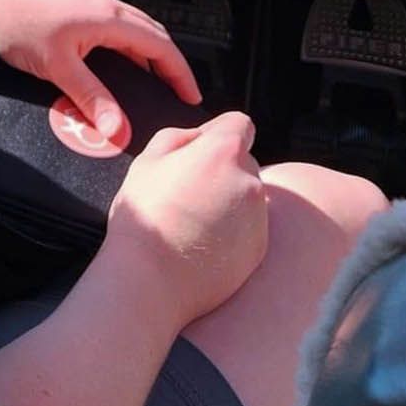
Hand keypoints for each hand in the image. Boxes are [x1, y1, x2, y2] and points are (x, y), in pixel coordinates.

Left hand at [0, 0, 199, 145]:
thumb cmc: (14, 19)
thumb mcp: (57, 67)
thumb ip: (91, 98)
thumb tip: (118, 127)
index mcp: (109, 17)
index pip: (161, 46)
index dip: (181, 73)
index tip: (191, 95)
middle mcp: (106, 6)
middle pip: (154, 36)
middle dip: (170, 65)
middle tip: (177, 94)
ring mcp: (92, 4)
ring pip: (134, 31)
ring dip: (149, 56)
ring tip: (152, 85)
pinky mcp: (77, 7)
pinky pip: (115, 28)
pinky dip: (128, 48)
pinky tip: (116, 67)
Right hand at [107, 111, 268, 322]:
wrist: (151, 282)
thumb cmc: (145, 219)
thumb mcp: (147, 161)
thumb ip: (180, 136)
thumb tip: (201, 136)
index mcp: (224, 152)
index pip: (239, 124)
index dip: (219, 133)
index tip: (202, 151)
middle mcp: (251, 181)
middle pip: (244, 161)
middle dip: (222, 169)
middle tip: (189, 192)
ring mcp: (260, 218)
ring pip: (248, 196)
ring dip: (230, 201)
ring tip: (194, 224)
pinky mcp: (260, 249)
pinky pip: (251, 228)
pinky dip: (234, 231)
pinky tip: (204, 245)